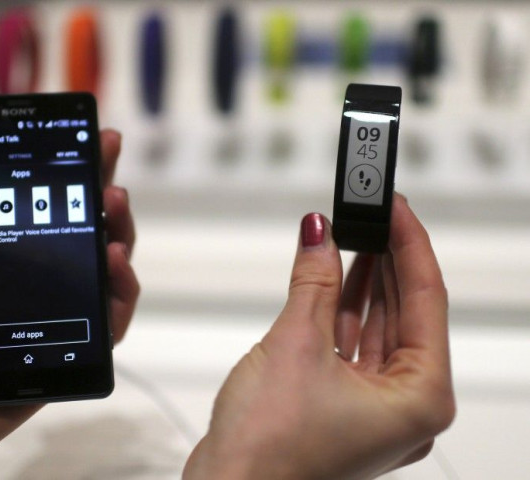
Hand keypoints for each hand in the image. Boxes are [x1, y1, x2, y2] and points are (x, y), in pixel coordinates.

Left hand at [0, 130, 138, 479]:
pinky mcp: (59, 361)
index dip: (65, 182)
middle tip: (108, 166)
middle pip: (81, 242)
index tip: (81, 143)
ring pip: (103, 280)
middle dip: (103, 200)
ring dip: (119, 239)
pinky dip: (119, 297)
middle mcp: (29, 294)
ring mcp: (49, 327)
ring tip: (114, 207)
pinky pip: (105, 330)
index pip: (39, 218)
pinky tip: (115, 265)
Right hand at [184, 195, 454, 479]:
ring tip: (353, 235)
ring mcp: (371, 409)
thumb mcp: (296, 344)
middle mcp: (403, 407)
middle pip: (405, 314)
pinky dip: (338, 311)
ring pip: (375, 329)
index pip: (427, 300)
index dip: (410, 245)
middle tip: (373, 213)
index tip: (395, 206)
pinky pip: (350, 347)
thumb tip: (319, 233)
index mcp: (419, 399)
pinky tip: (329, 277)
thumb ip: (313, 282)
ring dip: (361, 282)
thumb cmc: (269, 449)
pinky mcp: (340, 407)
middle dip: (386, 260)